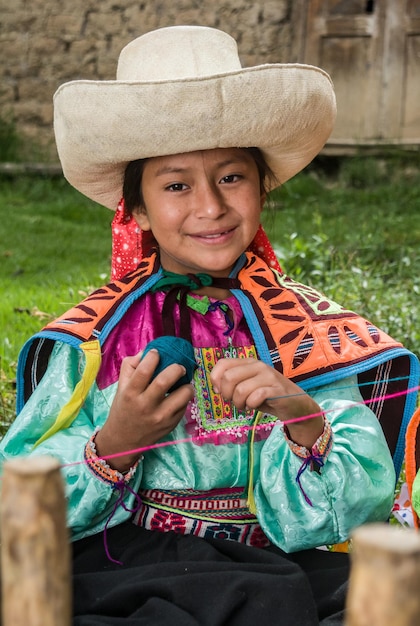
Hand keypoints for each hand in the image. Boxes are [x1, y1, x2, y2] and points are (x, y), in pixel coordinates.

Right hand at [95, 349, 193, 471]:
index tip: (157, 353)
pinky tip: (179, 396)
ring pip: (182, 395)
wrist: (123, 441)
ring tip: (183, 382)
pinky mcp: (171, 425)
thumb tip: (147, 351)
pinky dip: (184, 398)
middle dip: (176, 368)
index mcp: (130, 393)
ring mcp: (160, 417)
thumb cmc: (123, 409)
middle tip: (179, 366)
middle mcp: (145, 406)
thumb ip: (130, 367)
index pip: (143, 371)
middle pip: (164, 381)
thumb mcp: (121, 387)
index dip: (153, 357)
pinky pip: (184, 406)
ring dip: (187, 385)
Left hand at [210, 358, 323, 448]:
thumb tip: (216, 387)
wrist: (294, 404)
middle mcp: (258, 366)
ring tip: (245, 406)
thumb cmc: (266, 395)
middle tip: (234, 401)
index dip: (216, 379)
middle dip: (227, 394)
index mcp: (248, 362)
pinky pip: (255, 397)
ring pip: (240, 390)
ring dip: (238, 403)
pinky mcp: (276, 389)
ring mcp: (268, 376)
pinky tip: (254, 407)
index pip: (223, 363)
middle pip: (229, 377)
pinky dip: (250, 405)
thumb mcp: (246, 386)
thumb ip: (232, 383)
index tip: (221, 391)